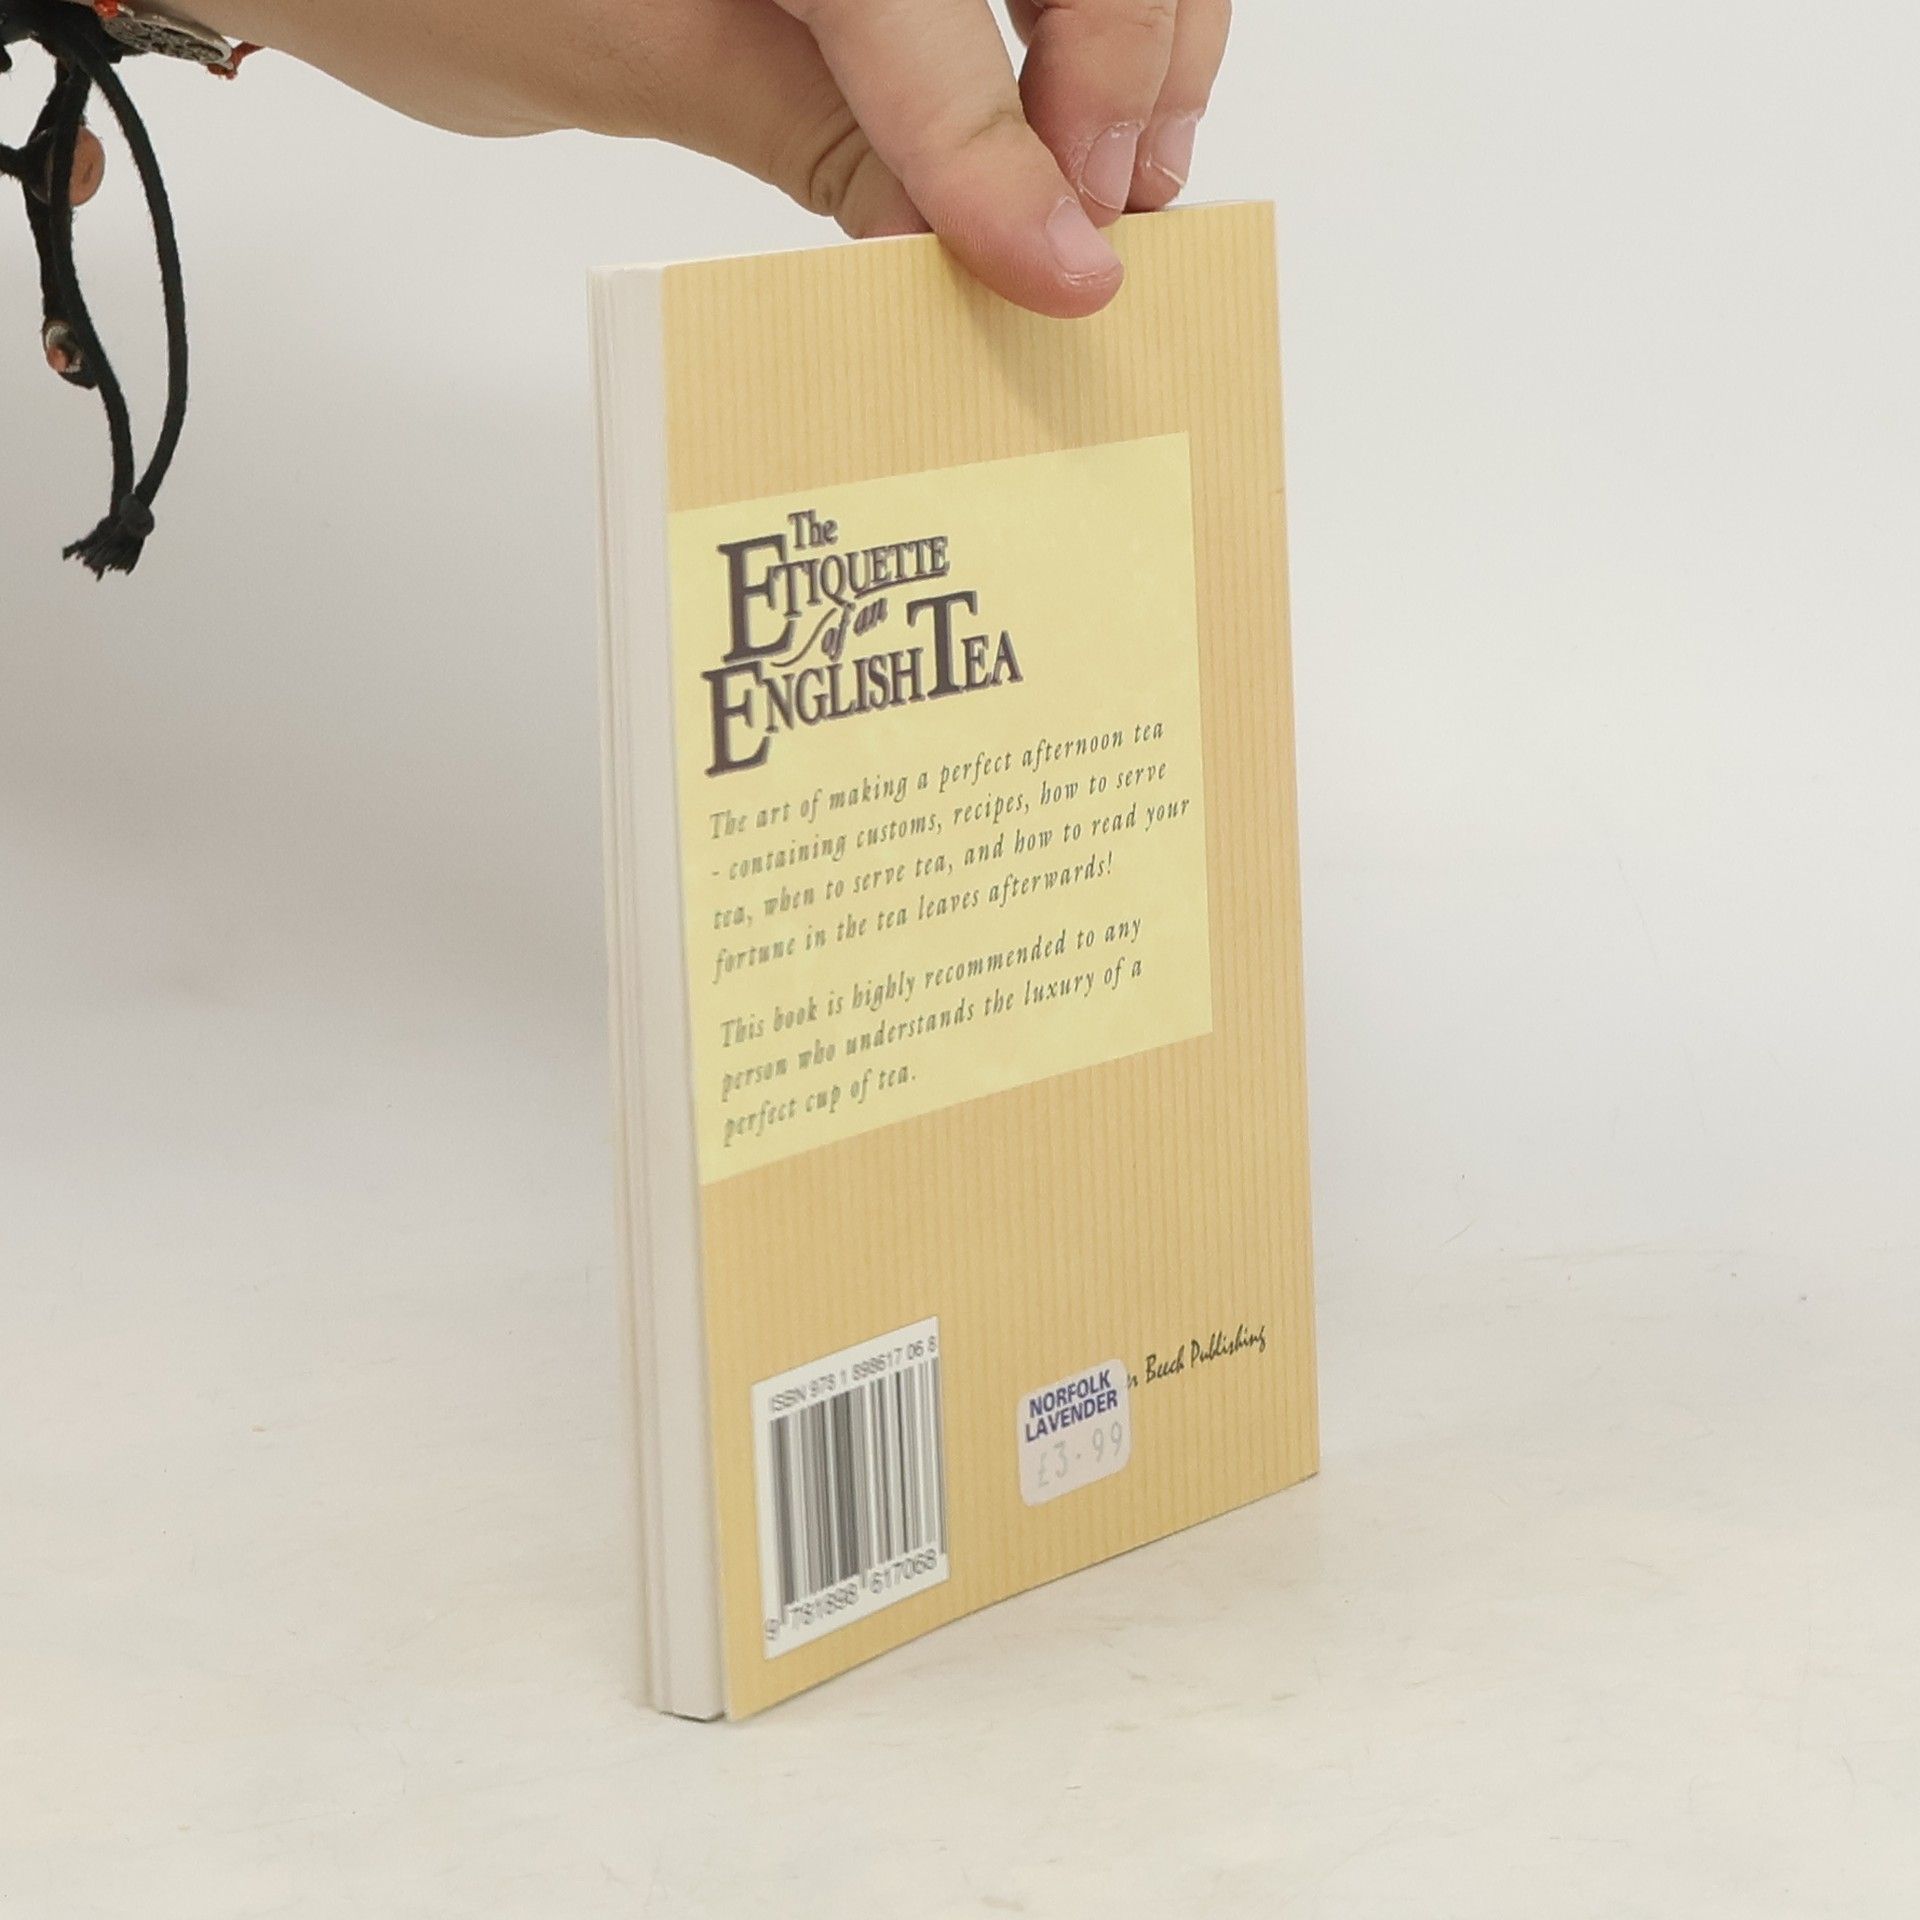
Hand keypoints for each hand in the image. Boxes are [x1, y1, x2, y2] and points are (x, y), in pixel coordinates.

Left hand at [191, 0, 1230, 317]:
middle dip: (1121, 67)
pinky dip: (1071, 17)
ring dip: (1134, 35)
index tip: (1069, 267)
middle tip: (1113, 218)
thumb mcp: (635, 59)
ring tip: (1122, 171)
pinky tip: (1070, 108)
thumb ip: (829, 135)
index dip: (1008, 140)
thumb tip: (983, 240)